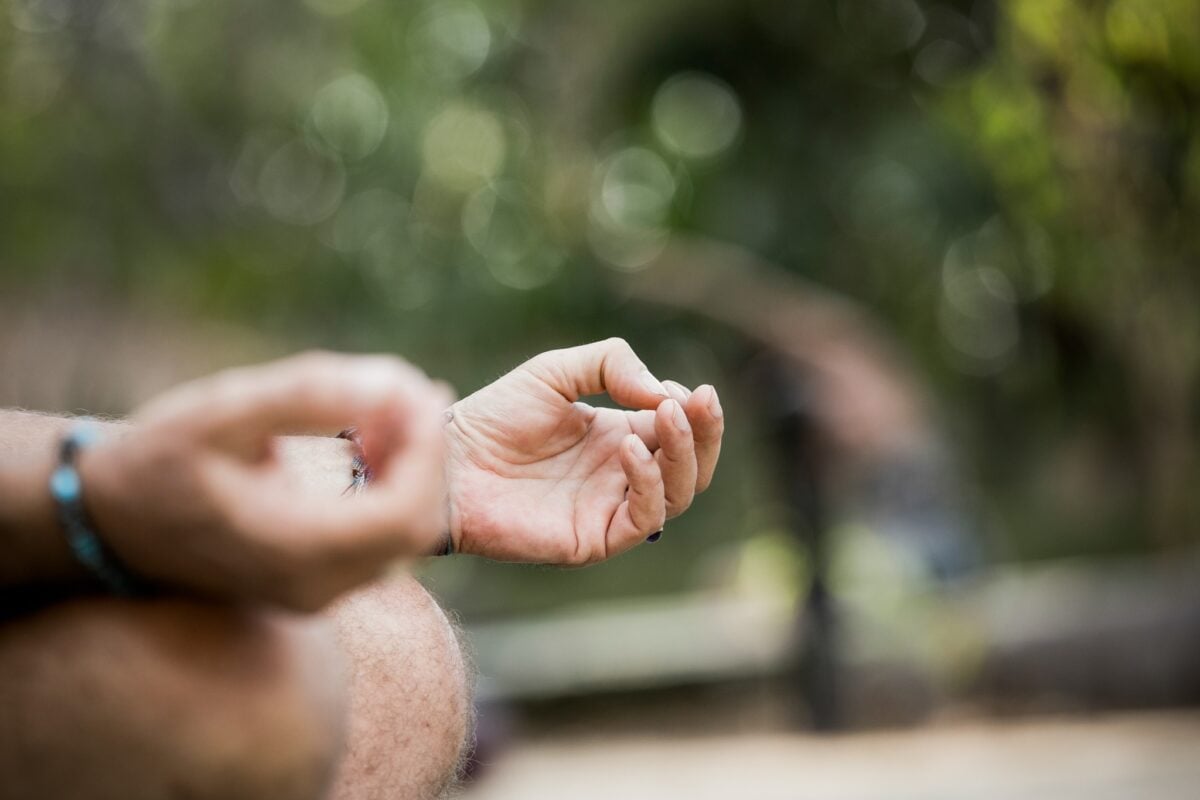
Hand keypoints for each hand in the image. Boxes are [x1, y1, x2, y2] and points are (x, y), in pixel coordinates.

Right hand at [80, 352, 450, 610]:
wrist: (107, 521)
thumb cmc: (156, 461)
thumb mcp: (221, 413)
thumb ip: (307, 396)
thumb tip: (394, 382)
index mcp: (294, 552)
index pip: (403, 513)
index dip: (428, 449)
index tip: (421, 390)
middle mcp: (316, 587)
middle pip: (416, 527)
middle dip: (428, 454)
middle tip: (417, 390)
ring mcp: (318, 594)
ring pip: (406, 536)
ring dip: (413, 468)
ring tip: (391, 406)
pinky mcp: (317, 584)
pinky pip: (381, 540)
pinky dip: (392, 487)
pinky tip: (372, 438)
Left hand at [445, 338, 723, 563]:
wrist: (447, 461)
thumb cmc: (494, 416)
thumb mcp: (556, 372)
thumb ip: (612, 366)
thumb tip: (665, 393)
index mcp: (620, 437)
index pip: (682, 432)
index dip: (695, 412)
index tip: (692, 390)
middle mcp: (622, 476)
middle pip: (693, 467)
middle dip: (706, 434)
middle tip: (701, 402)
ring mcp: (610, 509)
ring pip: (679, 494)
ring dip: (684, 455)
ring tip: (664, 416)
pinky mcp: (593, 538)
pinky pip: (642, 519)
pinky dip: (649, 482)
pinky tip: (630, 446)